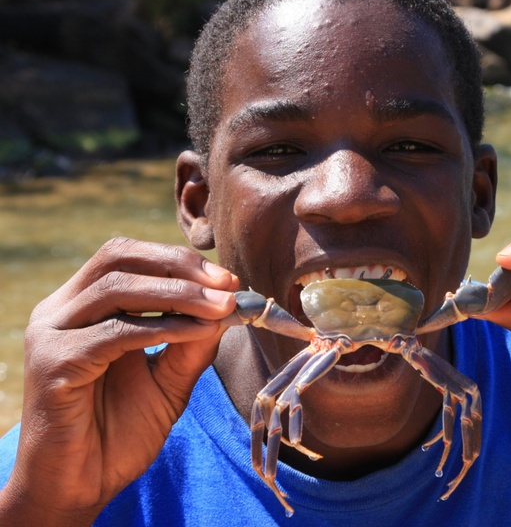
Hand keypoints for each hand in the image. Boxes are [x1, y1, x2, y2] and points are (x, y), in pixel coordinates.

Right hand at [1, 238, 237, 524]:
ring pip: (117, 289)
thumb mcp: (169, 378)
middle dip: (179, 266)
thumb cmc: (120, 431)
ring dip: (179, 293)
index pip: (127, 256)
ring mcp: (51, 335)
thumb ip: (192, 341)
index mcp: (82, 306)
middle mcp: (60, 312)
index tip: (227, 278)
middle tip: (227, 284)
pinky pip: (117, 333)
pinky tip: (199, 332)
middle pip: (118, 258)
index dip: (178, 260)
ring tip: (222, 307)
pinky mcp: (53, 364)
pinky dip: (164, 328)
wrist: (83, 486)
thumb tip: (227, 304)